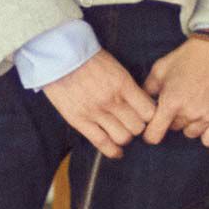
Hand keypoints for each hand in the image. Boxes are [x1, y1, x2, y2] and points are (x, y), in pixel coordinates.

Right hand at [41, 47, 156, 159]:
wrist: (58, 57)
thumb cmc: (86, 58)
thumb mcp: (114, 66)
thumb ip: (127, 85)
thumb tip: (139, 101)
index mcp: (123, 84)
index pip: (148, 111)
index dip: (149, 115)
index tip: (145, 115)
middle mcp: (112, 100)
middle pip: (137, 127)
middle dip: (137, 127)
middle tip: (132, 123)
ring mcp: (95, 112)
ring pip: (123, 137)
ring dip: (125, 137)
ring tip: (121, 132)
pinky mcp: (79, 120)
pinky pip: (101, 142)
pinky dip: (112, 151)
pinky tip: (116, 152)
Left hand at [140, 35, 208, 147]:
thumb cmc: (191, 56)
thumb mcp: (160, 68)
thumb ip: (146, 90)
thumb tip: (139, 105)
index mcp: (171, 102)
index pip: (154, 135)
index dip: (150, 133)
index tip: (153, 129)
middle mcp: (190, 112)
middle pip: (174, 130)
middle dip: (173, 119)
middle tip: (181, 100)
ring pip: (191, 133)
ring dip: (190, 123)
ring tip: (196, 102)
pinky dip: (207, 132)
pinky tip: (206, 118)